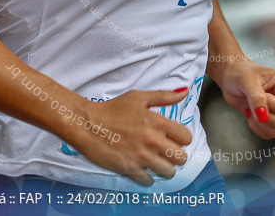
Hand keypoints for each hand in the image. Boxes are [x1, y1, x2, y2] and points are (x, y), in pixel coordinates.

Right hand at [66, 88, 192, 186]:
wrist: (87, 125)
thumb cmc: (112, 110)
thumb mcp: (138, 97)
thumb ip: (164, 96)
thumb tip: (184, 92)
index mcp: (157, 122)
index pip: (186, 138)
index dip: (181, 139)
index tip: (173, 139)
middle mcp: (153, 140)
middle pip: (181, 158)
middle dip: (176, 156)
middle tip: (165, 153)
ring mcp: (142, 157)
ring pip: (169, 172)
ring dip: (164, 169)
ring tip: (155, 163)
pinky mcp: (130, 169)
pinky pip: (149, 182)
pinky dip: (147, 178)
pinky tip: (141, 169)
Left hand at [218, 61, 274, 139]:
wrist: (230, 78)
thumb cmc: (240, 73)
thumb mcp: (247, 80)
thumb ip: (256, 98)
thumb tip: (263, 117)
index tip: (262, 96)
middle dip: (269, 119)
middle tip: (255, 107)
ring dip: (262, 125)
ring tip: (251, 110)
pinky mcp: (272, 121)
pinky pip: (269, 135)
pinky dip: (257, 129)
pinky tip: (250, 115)